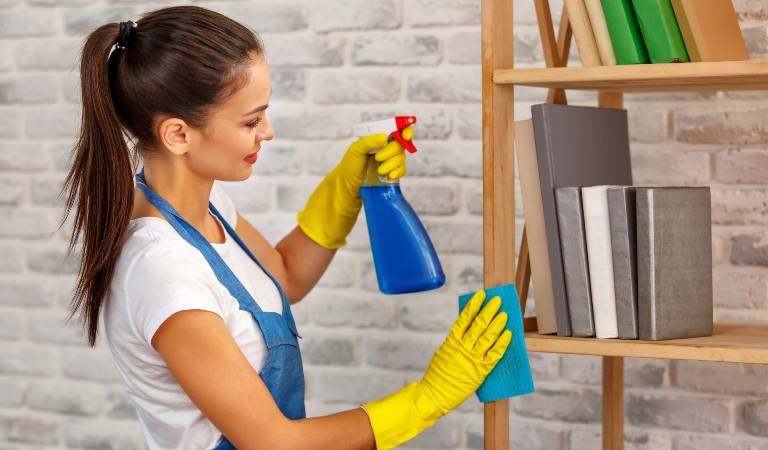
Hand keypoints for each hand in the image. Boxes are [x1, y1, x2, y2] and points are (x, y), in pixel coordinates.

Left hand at [296, 127, 412, 249]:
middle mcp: (383, 149)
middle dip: (392, 151)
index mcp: (375, 140)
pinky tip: (389, 176)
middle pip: (400, 144)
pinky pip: (402, 170)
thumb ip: (369, 141)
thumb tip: (385, 136)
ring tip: (380, 171)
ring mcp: (388, 162)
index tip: (406, 133)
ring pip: (402, 158)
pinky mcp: (391, 175)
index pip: (393, 130)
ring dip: (393, 163)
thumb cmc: (348, 169)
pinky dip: (398, 172)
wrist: (347, 191)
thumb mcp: (355, 151)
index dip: (403, 130)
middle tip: (378, 158)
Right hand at [360, 289, 511, 449]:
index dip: (474, 305)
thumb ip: (456, 341)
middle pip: (479, 324)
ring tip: (504, 314)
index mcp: (452, 340)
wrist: (435, 394)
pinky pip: (494, 354)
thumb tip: (468, 329)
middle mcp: (463, 346)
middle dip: (489, 310)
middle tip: (497, 300)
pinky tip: (508, 334)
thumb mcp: (444, 352)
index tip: (481, 294)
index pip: (465, 317)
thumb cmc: (438, 374)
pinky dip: (502, 343)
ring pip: (488, 336)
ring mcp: (473, 358)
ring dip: (497, 323)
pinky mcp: (481, 370)